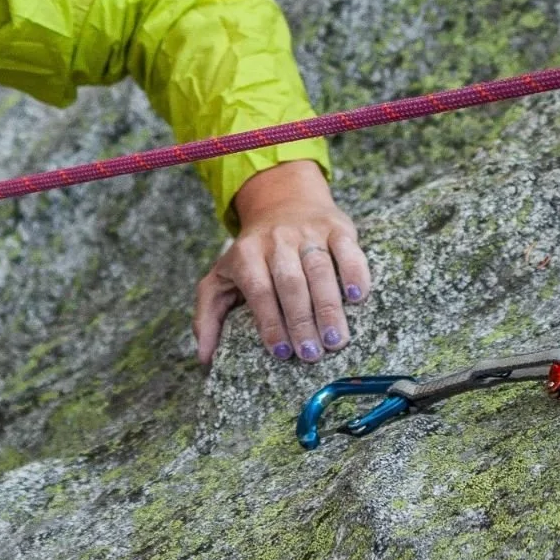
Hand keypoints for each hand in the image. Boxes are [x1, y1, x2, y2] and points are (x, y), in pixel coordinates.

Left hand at [193, 160, 370, 364]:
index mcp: (246, 254)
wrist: (282, 201)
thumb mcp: (219, 278)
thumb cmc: (250, 254)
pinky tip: (357, 297)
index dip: (270, 321)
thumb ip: (207, 316)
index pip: (258, 290)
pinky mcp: (336, 227)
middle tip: (311, 354)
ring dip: (328, 306)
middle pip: (290, 282)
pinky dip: (355, 272)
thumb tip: (203, 357)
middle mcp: (276, 241)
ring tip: (335, 340)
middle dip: (300, 321)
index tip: (281, 353)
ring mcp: (307, 232)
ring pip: (319, 269)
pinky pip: (347, 250)